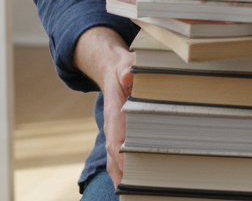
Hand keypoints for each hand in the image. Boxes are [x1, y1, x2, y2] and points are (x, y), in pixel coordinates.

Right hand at [74, 27, 135, 185]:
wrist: (113, 69)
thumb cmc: (124, 68)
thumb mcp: (127, 63)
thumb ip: (129, 68)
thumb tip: (128, 74)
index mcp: (114, 113)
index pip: (114, 138)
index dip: (118, 155)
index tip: (124, 170)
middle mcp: (114, 129)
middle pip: (114, 158)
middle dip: (121, 177)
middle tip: (130, 193)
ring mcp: (117, 135)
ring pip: (117, 162)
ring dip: (124, 180)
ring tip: (135, 196)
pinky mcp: (124, 138)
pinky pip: (124, 159)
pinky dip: (128, 174)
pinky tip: (138, 188)